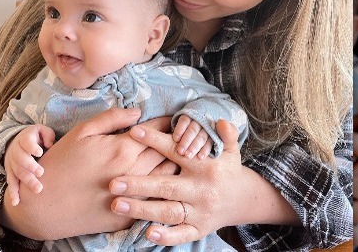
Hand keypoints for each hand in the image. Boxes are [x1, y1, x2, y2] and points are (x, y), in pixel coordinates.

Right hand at [0, 108, 171, 240]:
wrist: (44, 206)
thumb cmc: (60, 163)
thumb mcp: (82, 132)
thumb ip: (112, 118)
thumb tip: (138, 113)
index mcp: (122, 149)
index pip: (156, 131)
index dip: (166, 122)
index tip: (173, 119)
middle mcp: (134, 173)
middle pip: (167, 153)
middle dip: (174, 142)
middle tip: (180, 136)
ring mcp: (133, 197)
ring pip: (167, 177)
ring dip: (173, 165)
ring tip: (177, 156)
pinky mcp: (130, 216)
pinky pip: (156, 200)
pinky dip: (163, 188)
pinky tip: (163, 181)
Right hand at [5, 125, 55, 203]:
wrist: (16, 141)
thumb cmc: (35, 137)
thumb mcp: (42, 131)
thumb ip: (47, 135)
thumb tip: (49, 145)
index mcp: (24, 139)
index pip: (26, 143)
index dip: (32, 147)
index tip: (39, 152)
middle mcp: (16, 151)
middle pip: (21, 159)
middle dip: (30, 167)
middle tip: (41, 173)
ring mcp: (12, 163)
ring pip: (18, 172)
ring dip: (26, 181)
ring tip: (38, 189)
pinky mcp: (10, 172)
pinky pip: (11, 182)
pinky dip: (13, 192)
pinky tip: (16, 202)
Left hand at [109, 120, 251, 245]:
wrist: (243, 200)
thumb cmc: (227, 170)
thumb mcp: (231, 150)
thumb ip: (225, 135)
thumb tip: (221, 122)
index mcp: (205, 167)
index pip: (175, 153)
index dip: (155, 141)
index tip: (133, 132)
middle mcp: (201, 190)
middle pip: (167, 187)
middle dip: (139, 185)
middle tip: (113, 183)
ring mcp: (200, 212)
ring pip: (168, 212)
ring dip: (142, 209)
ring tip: (117, 204)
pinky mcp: (199, 229)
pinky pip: (181, 235)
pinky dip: (166, 236)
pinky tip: (147, 233)